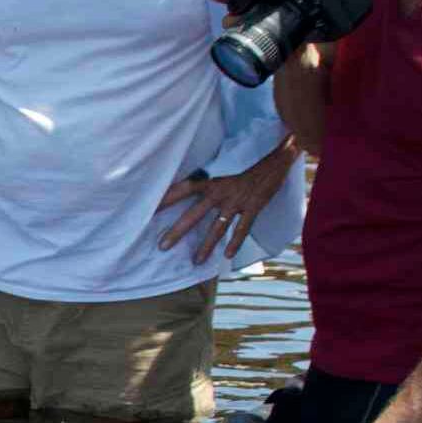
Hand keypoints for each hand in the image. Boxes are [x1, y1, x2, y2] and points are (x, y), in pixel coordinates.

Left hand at [154, 148, 292, 258]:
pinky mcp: (253, 207)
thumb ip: (206, 181)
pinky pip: (243, 228)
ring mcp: (236, 201)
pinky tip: (228, 256)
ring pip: (217, 227)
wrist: (274, 160)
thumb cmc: (245, 166)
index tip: (147, 210)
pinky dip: (236, 242)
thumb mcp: (222, 169)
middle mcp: (220, 192)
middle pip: (194, 214)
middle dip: (177, 231)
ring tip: (195, 262)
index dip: (165, 199)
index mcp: (211, 181)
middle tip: (162, 246)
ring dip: (206, 246)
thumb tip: (187, 187)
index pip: (182, 189)